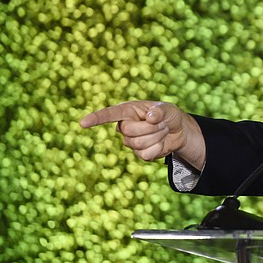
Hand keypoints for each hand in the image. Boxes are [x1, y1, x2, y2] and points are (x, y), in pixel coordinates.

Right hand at [80, 101, 205, 169]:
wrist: (178, 131)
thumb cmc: (168, 115)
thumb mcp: (167, 108)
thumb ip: (159, 111)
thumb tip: (150, 117)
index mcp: (128, 111)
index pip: (109, 115)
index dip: (96, 119)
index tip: (83, 123)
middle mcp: (125, 127)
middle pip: (129, 131)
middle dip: (151, 127)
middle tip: (162, 123)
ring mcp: (131, 142)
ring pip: (138, 144)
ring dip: (157, 136)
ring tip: (162, 131)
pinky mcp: (140, 154)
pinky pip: (146, 154)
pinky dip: (159, 148)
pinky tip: (161, 143)